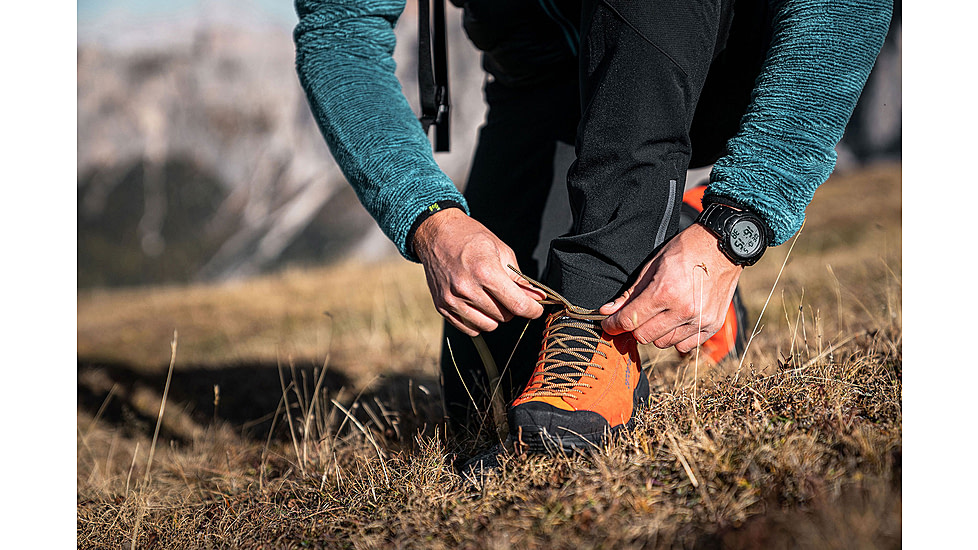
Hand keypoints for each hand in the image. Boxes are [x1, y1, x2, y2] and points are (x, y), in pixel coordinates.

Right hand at [413, 208, 544, 335]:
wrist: (437, 234)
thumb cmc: (470, 238)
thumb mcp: (502, 251)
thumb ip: (519, 279)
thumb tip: (537, 298)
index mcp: (485, 271)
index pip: (517, 304)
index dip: (532, 310)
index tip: (536, 309)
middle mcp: (466, 288)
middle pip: (504, 316)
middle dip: (512, 308)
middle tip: (507, 293)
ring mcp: (452, 299)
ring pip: (488, 325)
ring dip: (495, 316)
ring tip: (491, 298)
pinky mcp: (442, 307)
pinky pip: (470, 328)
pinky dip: (478, 321)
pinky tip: (478, 304)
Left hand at [599, 224, 741, 352]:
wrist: (722, 246)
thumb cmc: (685, 251)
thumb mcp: (652, 266)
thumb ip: (630, 294)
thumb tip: (607, 313)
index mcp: (665, 291)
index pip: (630, 320)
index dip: (613, 325)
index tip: (608, 325)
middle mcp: (684, 309)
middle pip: (644, 336)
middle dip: (635, 327)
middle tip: (637, 315)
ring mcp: (700, 319)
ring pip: (664, 343)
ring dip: (656, 333)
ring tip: (661, 314)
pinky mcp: (713, 325)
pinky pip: (684, 346)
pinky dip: (676, 338)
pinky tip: (676, 322)